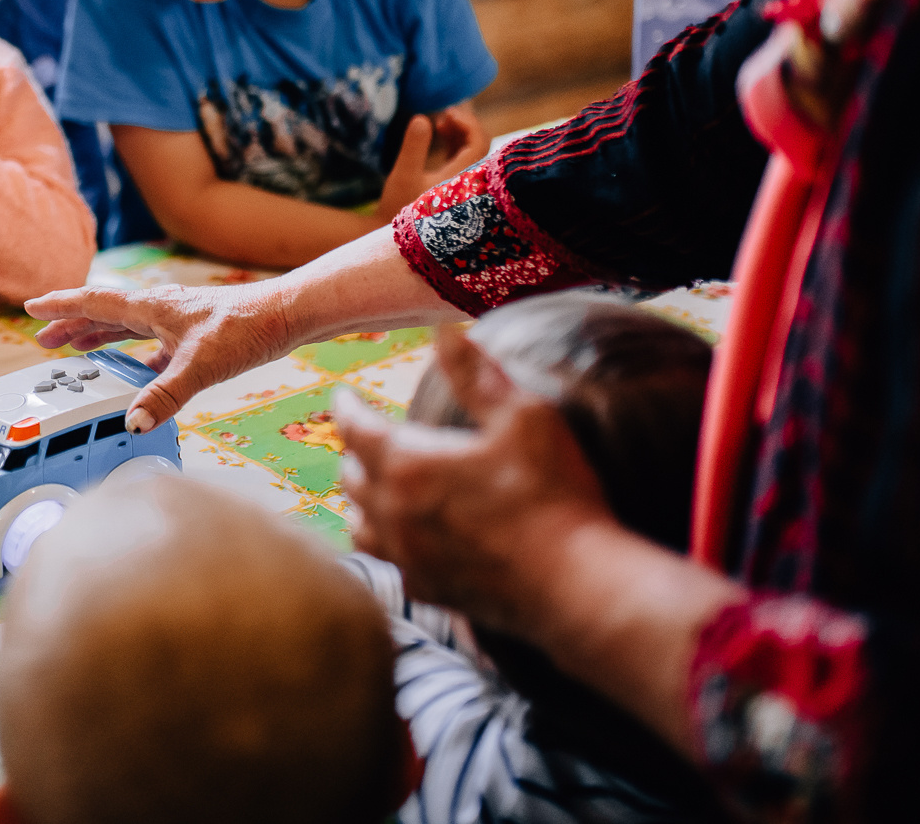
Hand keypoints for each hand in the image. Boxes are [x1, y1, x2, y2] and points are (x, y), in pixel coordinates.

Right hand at [26, 282, 297, 432]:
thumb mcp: (202, 366)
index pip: (94, 301)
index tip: (32, 307)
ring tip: (75, 348)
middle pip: (104, 312)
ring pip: (125, 325)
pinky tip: (133, 370)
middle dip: (72, 324)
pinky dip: (132, 353)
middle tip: (44, 338)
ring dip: (98, 334)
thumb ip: (166, 395)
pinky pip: (149, 343)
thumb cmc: (247, 329)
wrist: (285, 317)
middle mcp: (158, 308)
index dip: (61, 306)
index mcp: (151, 306)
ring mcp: (175, 320)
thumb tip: (133, 422)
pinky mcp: (192, 334)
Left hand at [335, 327, 613, 636]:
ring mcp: (408, 556)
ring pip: (359, 524)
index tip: (342, 396)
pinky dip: (383, 541)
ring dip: (360, 499)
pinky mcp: (428, 590)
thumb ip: (477, 374)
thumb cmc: (552, 493)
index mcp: (408, 464)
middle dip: (353, 451)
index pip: (357, 428)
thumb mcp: (522, 417)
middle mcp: (394, 512)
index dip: (347, 408)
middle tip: (360, 438)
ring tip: (368, 487)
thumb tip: (443, 330)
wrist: (577, 583)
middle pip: (352, 476)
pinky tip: (400, 540)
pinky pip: (386, 562)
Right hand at [377, 106, 489, 214]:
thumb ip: (414, 146)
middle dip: (464, 127)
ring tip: (440, 124)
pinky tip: (441, 139)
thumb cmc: (398, 208)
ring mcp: (463, 188)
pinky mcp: (454, 191)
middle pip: (479, 147)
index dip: (467, 122)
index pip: (478, 142)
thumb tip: (421, 118)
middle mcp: (469, 183)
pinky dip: (455, 148)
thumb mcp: (404, 175)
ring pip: (472, 154)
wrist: (396, 238)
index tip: (447, 112)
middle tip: (444, 115)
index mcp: (463, 178)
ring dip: (459, 136)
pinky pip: (463, 163)